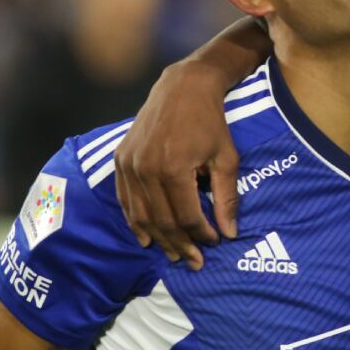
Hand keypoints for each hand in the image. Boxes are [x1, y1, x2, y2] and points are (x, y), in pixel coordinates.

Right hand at [114, 59, 240, 268]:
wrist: (183, 87)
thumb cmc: (211, 121)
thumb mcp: (226, 158)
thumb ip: (226, 197)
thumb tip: (230, 233)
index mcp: (174, 169)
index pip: (186, 216)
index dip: (201, 235)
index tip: (214, 243)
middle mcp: (146, 169)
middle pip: (162, 221)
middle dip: (179, 245)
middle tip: (194, 262)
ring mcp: (129, 164)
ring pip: (140, 215)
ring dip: (157, 239)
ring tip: (173, 254)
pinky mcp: (119, 159)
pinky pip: (124, 199)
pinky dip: (134, 221)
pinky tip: (146, 237)